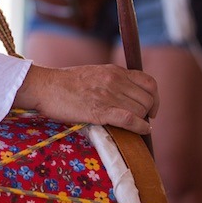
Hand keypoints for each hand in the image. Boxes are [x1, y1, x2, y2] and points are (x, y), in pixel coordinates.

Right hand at [14, 64, 158, 135]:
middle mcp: (115, 81)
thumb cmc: (65, 83)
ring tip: (133, 126)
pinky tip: (141, 131)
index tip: (151, 108)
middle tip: (139, 120)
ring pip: (140, 111)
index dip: (155, 98)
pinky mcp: (101, 111)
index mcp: (114, 71)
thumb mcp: (94, 73)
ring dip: (141, 121)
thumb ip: (112, 80)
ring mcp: (109, 95)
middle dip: (147, 112)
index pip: (149, 82)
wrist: (46, 86)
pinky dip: (140, 128)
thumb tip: (126, 95)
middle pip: (147, 100)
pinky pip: (131, 120)